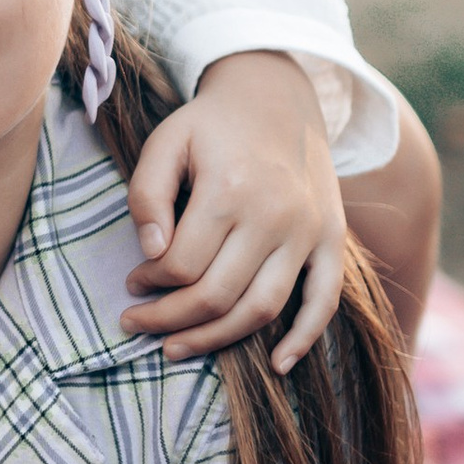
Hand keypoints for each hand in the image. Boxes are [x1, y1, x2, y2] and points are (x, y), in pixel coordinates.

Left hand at [120, 49, 343, 371]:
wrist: (278, 98)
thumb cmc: (211, 125)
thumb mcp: (166, 141)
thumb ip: (147, 194)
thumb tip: (150, 254)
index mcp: (230, 188)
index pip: (182, 265)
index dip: (149, 283)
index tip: (132, 283)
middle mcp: (275, 215)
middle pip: (218, 295)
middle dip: (170, 320)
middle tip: (137, 324)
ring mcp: (309, 231)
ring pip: (263, 309)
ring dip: (218, 339)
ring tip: (176, 347)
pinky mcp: (331, 240)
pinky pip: (324, 301)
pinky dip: (304, 339)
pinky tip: (278, 366)